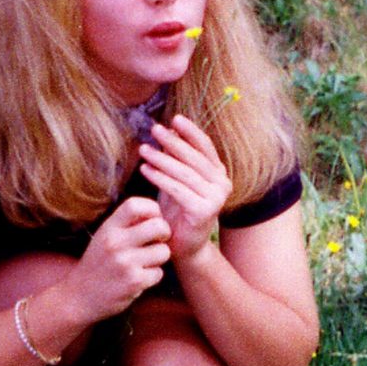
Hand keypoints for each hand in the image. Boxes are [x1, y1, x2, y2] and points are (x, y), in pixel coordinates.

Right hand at [66, 197, 171, 321]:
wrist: (79, 297)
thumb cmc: (98, 264)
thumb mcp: (104, 237)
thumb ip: (126, 224)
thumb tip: (157, 213)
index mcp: (108, 228)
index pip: (135, 204)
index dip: (152, 209)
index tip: (153, 219)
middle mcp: (116, 243)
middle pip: (159, 226)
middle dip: (165, 233)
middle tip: (158, 241)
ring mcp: (125, 263)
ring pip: (164, 251)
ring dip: (159, 258)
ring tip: (144, 263)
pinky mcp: (134, 282)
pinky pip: (159, 273)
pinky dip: (153, 277)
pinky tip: (138, 279)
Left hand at [138, 115, 231, 259]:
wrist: (184, 246)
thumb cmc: (178, 211)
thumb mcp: (177, 179)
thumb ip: (176, 158)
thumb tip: (168, 129)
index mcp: (219, 173)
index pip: (206, 146)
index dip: (191, 131)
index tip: (174, 119)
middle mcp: (222, 184)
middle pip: (194, 157)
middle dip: (173, 142)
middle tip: (154, 130)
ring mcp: (216, 198)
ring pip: (185, 173)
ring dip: (162, 159)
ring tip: (143, 149)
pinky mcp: (205, 211)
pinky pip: (178, 189)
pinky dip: (159, 178)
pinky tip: (145, 170)